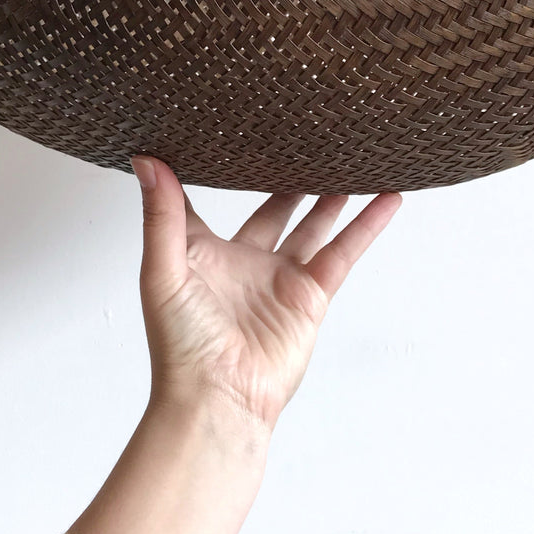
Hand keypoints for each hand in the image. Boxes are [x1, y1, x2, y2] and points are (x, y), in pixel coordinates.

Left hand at [130, 156, 402, 430]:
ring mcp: (280, 278)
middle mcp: (244, 263)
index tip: (223, 136)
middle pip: (272, 209)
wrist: (218, 397)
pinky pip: (344, 251)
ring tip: (349, 159)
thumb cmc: (181, 345)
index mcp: (203, 254)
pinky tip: (386, 197)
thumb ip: (162, 215)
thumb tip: (147, 161)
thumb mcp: (163, 270)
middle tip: (302, 141)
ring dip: (331, 195)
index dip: (214, 172)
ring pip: (313, 225)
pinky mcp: (311, 295)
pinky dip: (366, 225)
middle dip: (285, 179)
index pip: (208, 203)